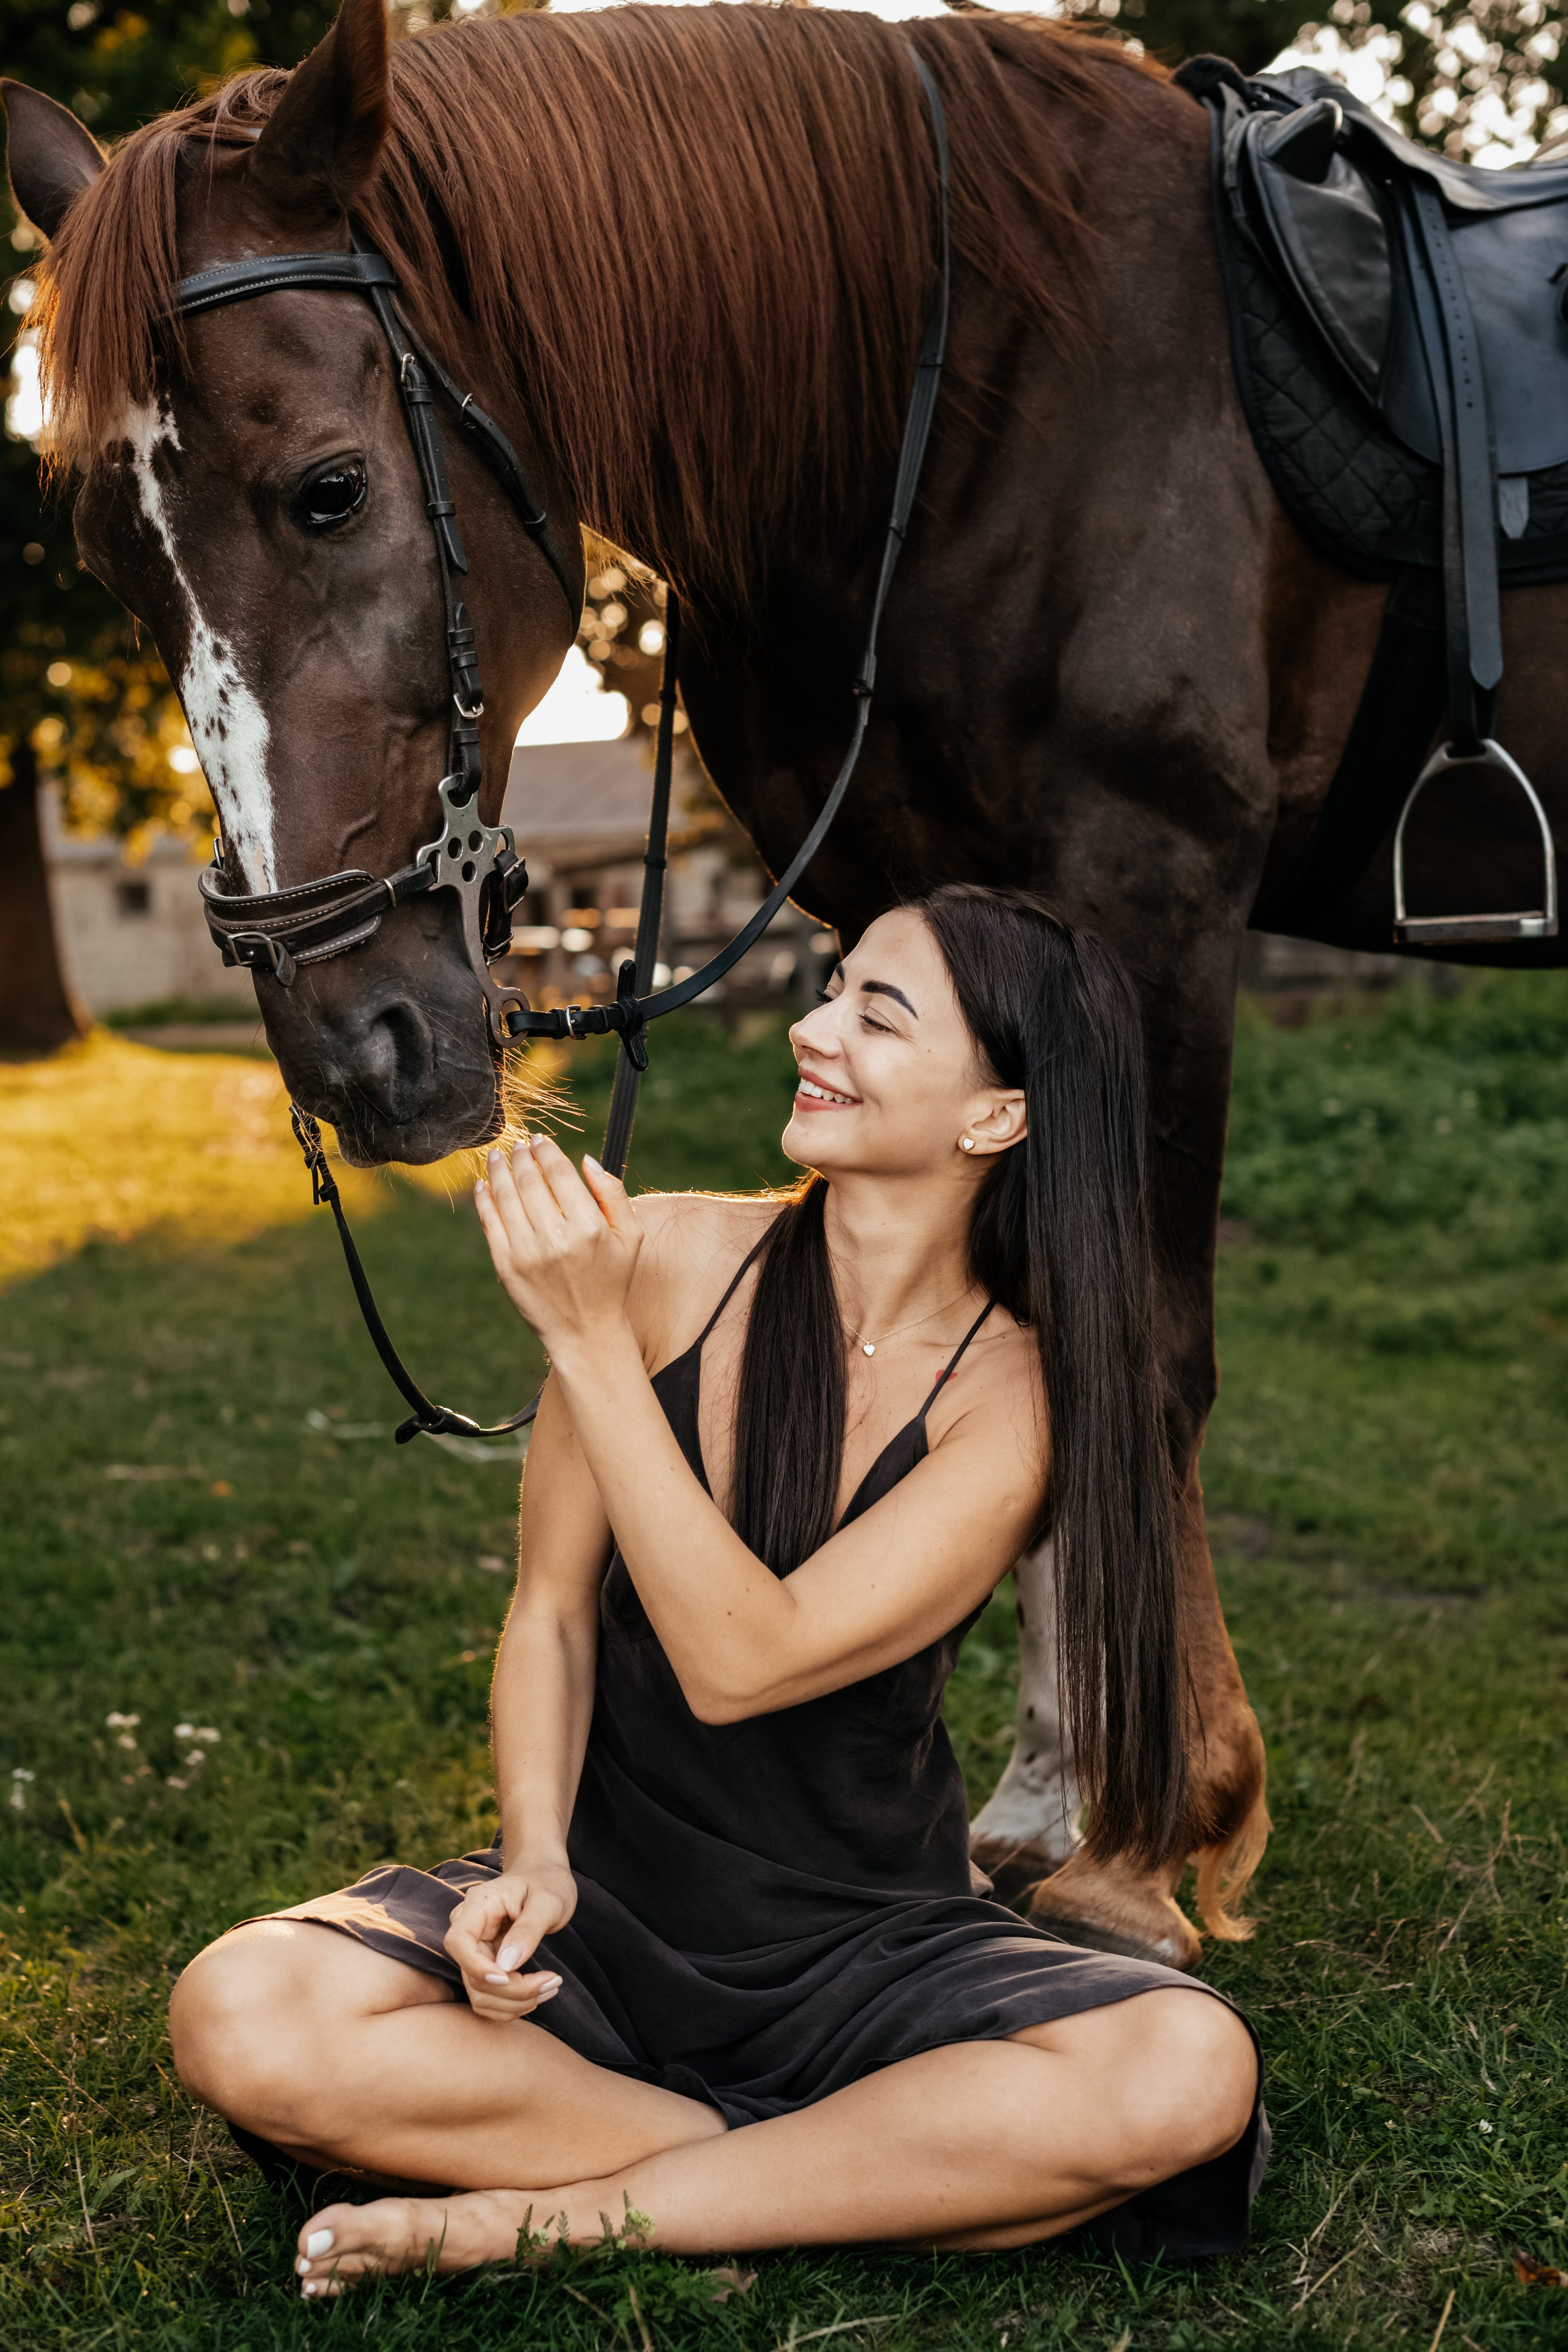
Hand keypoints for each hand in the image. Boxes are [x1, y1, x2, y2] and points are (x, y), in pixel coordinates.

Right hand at [443, 1858, 577, 2020]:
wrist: (544, 1877)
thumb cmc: (547, 1882)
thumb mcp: (548, 1900)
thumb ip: (528, 1930)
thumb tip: (506, 1965)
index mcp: (479, 1906)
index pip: (458, 1942)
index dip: (477, 1967)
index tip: (509, 1977)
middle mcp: (470, 1929)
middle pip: (472, 1975)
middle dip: (512, 1990)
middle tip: (553, 1982)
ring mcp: (475, 1950)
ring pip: (479, 1993)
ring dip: (515, 2002)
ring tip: (551, 1986)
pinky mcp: (485, 1965)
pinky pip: (489, 1996)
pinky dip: (513, 2003)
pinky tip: (539, 1991)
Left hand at [474, 1135, 641, 1351]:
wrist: (585, 1332)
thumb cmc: (611, 1280)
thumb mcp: (631, 1237)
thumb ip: (613, 1193)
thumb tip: (586, 1160)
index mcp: (589, 1227)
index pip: (559, 1173)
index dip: (546, 1151)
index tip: (540, 1140)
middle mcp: (556, 1238)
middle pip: (529, 1180)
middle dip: (521, 1156)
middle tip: (518, 1145)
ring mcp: (527, 1253)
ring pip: (506, 1196)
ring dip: (498, 1170)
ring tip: (496, 1156)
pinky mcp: (506, 1266)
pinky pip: (490, 1222)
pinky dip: (484, 1198)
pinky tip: (484, 1184)